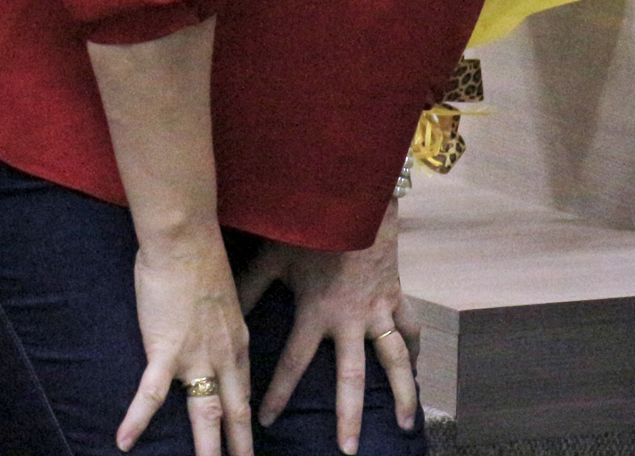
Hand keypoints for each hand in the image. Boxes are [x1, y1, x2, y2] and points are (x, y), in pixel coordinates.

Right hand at [119, 227, 253, 454]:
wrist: (186, 240)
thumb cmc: (199, 259)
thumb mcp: (221, 297)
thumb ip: (216, 322)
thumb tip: (206, 330)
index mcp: (237, 340)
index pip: (244, 387)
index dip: (244, 414)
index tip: (246, 434)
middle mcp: (224, 354)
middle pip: (234, 408)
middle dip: (239, 443)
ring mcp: (196, 355)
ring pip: (205, 411)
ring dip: (207, 446)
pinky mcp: (166, 350)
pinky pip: (151, 394)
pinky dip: (137, 420)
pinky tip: (123, 442)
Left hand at [237, 201, 417, 453]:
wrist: (361, 203)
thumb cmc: (314, 230)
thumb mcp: (273, 258)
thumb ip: (247, 288)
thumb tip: (218, 311)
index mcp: (317, 314)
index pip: (292, 364)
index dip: (278, 394)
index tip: (265, 423)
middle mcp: (350, 321)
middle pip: (351, 378)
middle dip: (349, 416)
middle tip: (349, 449)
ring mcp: (378, 311)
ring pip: (394, 359)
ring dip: (402, 392)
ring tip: (407, 422)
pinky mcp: (395, 297)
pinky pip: (410, 328)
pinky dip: (414, 350)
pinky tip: (416, 370)